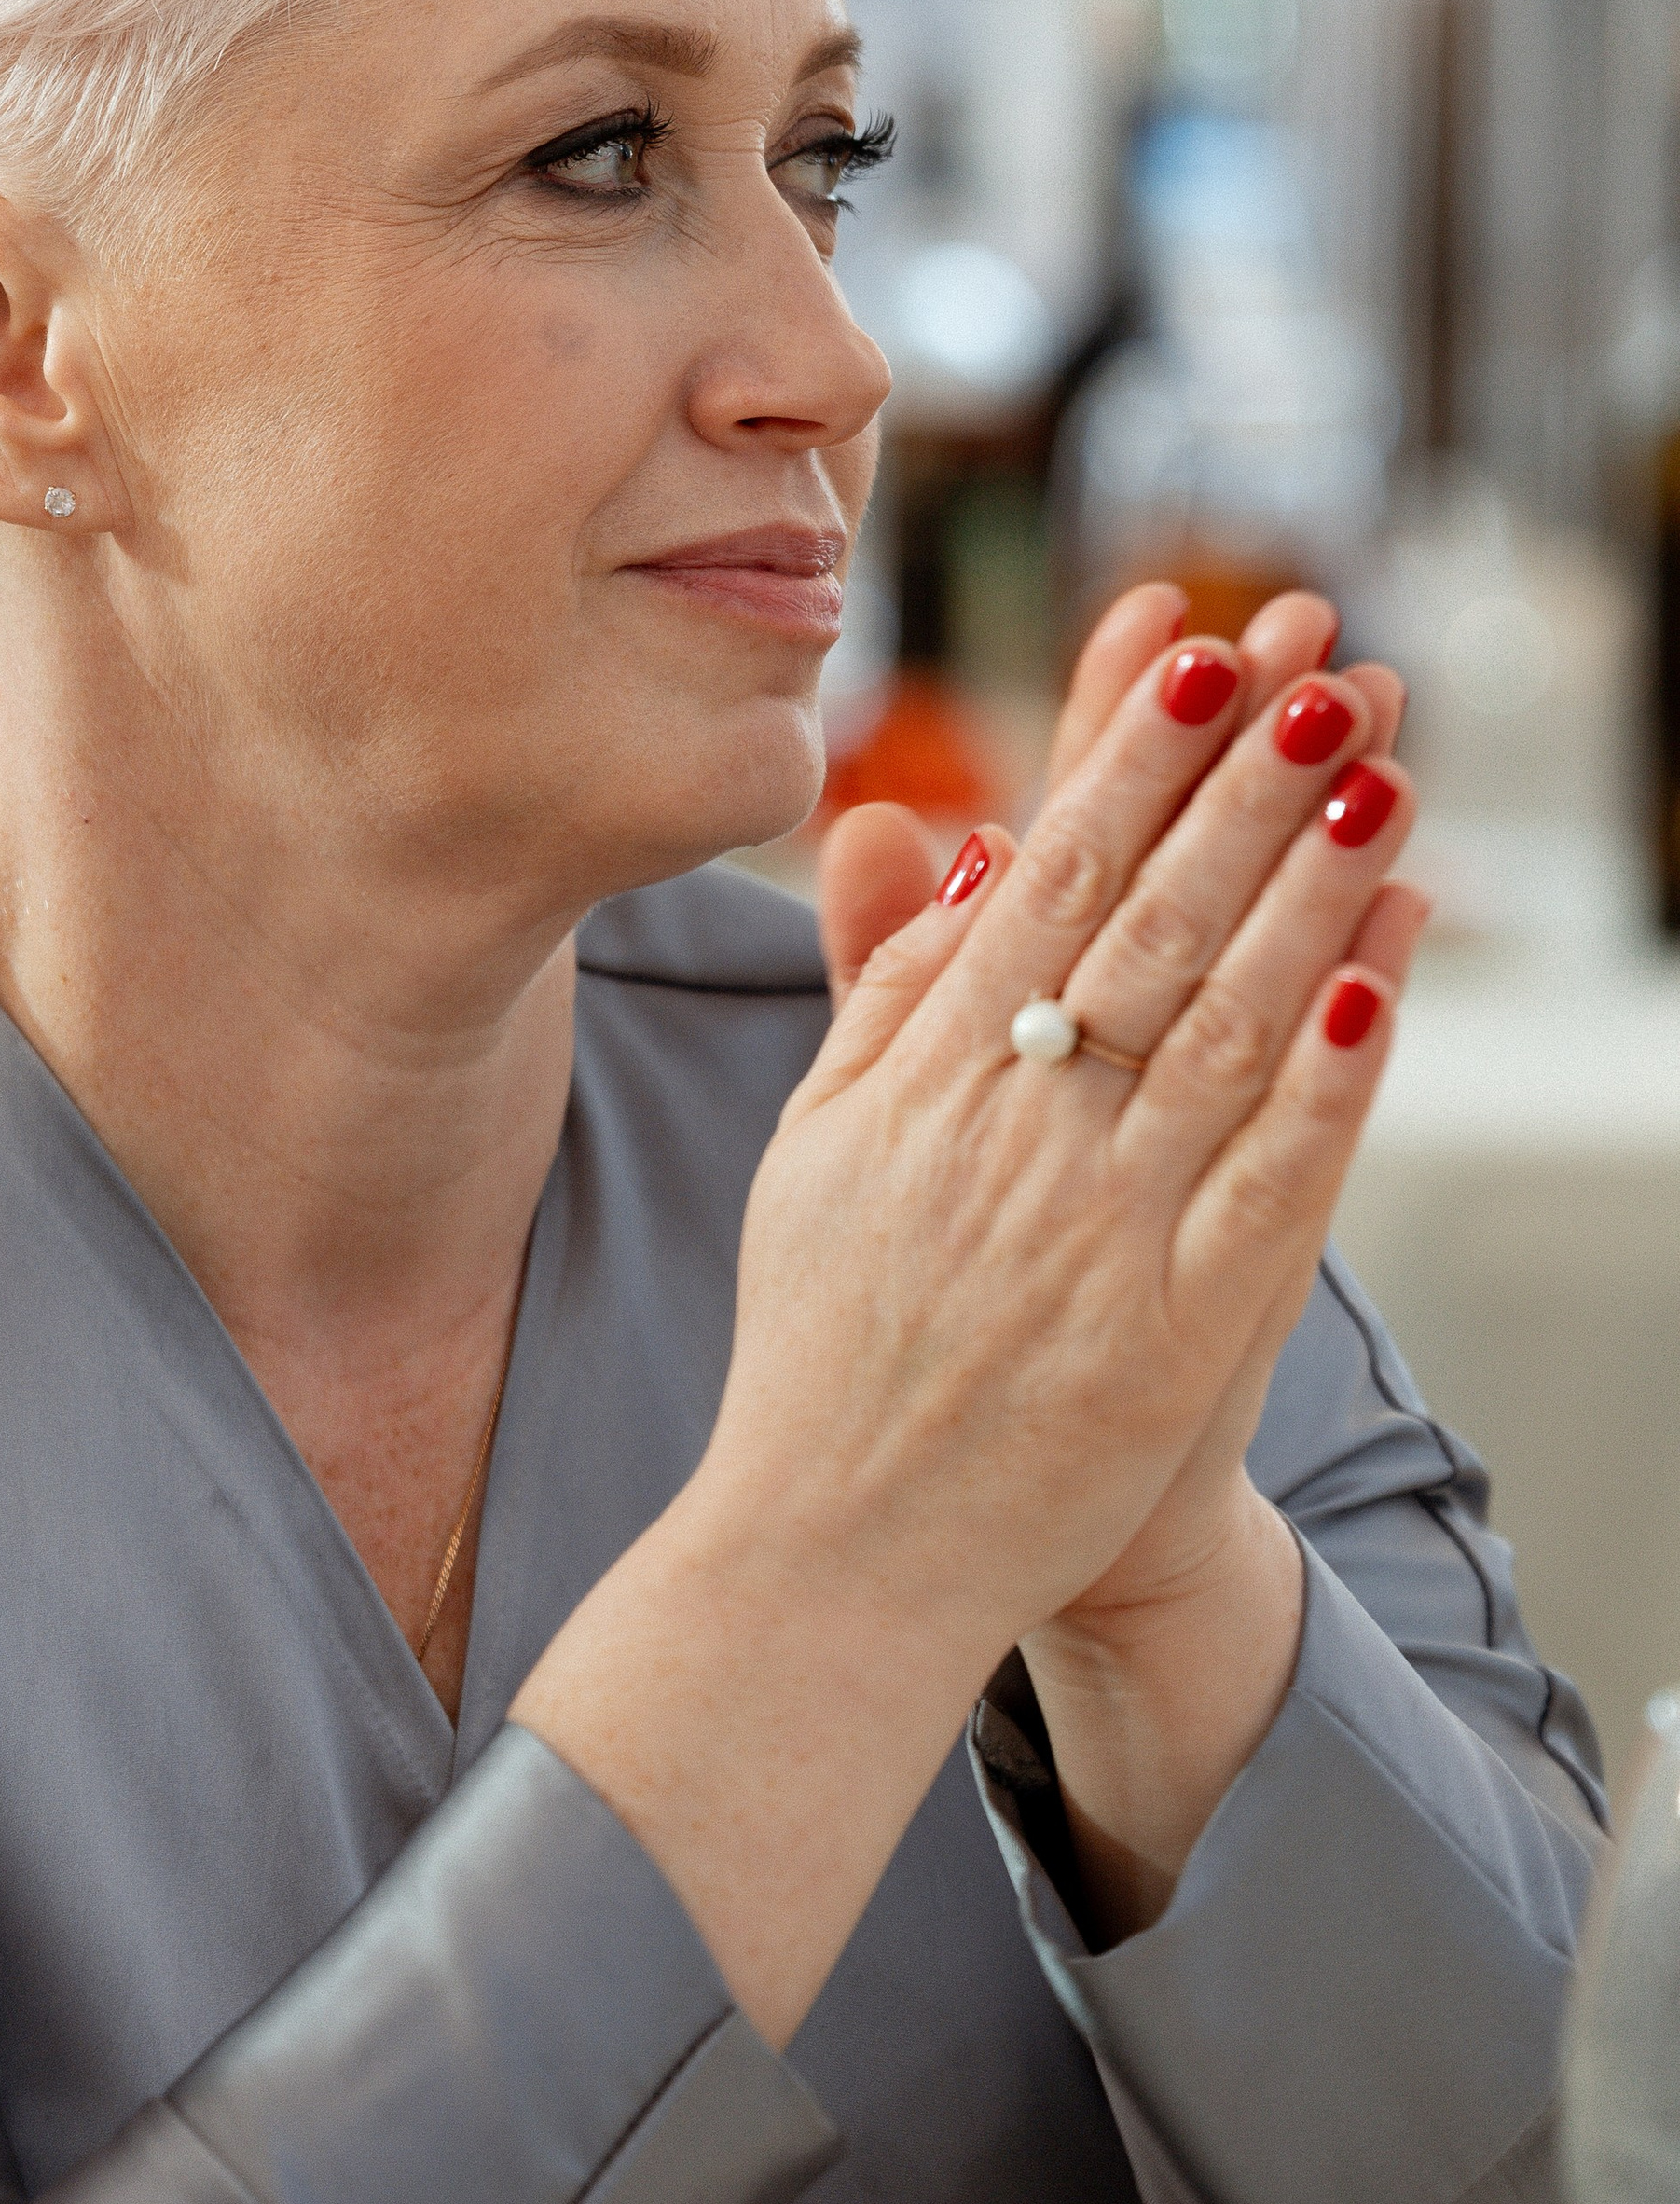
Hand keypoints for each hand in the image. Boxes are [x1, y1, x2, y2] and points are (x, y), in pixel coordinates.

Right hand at [723, 596, 1416, 1671]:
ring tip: (1383, 776)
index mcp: (923, 1084)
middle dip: (1243, 786)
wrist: (841, 1550)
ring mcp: (1097, 1235)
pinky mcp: (1169, 1336)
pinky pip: (1265, 1187)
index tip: (1200, 653)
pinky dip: (1323, 1083)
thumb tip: (947, 838)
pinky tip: (1372, 980)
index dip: (1130, 761)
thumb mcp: (819, 1143)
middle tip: (1326, 672)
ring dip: (1308, 894)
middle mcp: (1012, 1139)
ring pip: (1222, 1031)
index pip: (1046, 884)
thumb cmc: (828, 1336)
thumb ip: (885, 992)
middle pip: (1149, 928)